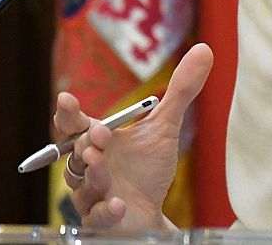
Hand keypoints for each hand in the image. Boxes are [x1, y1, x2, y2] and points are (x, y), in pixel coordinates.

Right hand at [55, 42, 213, 229]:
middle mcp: (88, 166)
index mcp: (98, 140)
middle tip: (98, 134)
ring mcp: (91, 194)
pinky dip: (106, 211)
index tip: (66, 100)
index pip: (75, 125)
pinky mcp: (100, 220)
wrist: (152, 210)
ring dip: (92, 175)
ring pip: (82, 185)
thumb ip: (180, 91)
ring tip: (101, 165)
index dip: (69, 113)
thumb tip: (204, 50)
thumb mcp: (166, 127)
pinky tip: (119, 205)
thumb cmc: (149, 167)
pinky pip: (96, 217)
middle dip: (86, 144)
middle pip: (77, 153)